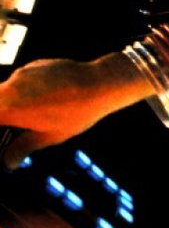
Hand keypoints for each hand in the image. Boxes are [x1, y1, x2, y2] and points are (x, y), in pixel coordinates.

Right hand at [0, 53, 151, 168]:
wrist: (100, 83)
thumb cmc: (77, 112)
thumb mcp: (50, 136)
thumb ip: (23, 148)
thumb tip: (9, 162)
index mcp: (10, 108)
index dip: (1, 123)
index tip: (6, 130)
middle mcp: (11, 88)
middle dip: (3, 113)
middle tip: (14, 123)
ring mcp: (22, 74)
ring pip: (7, 89)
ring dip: (14, 101)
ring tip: (37, 111)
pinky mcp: (33, 65)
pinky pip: (22, 80)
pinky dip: (27, 90)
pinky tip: (47, 97)